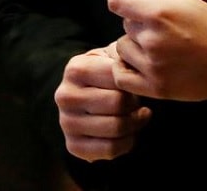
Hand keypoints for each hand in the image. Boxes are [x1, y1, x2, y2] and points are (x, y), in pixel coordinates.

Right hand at [54, 43, 151, 161]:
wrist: (88, 94)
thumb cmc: (108, 73)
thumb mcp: (114, 57)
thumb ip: (126, 57)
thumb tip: (141, 68)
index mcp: (75, 69)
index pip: (118, 77)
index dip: (134, 82)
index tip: (138, 83)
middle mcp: (65, 96)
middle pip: (117, 104)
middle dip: (135, 104)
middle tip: (139, 102)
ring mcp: (66, 122)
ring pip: (116, 128)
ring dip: (135, 123)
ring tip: (138, 115)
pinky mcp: (72, 145)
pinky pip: (110, 149)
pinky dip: (127, 142)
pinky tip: (130, 132)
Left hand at [106, 0, 206, 101]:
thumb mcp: (183, 0)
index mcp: (159, 13)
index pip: (117, 1)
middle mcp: (153, 39)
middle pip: (125, 25)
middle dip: (138, 23)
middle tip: (163, 28)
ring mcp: (153, 65)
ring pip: (122, 48)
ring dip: (134, 46)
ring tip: (160, 47)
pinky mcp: (155, 87)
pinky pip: (121, 76)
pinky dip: (126, 68)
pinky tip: (142, 63)